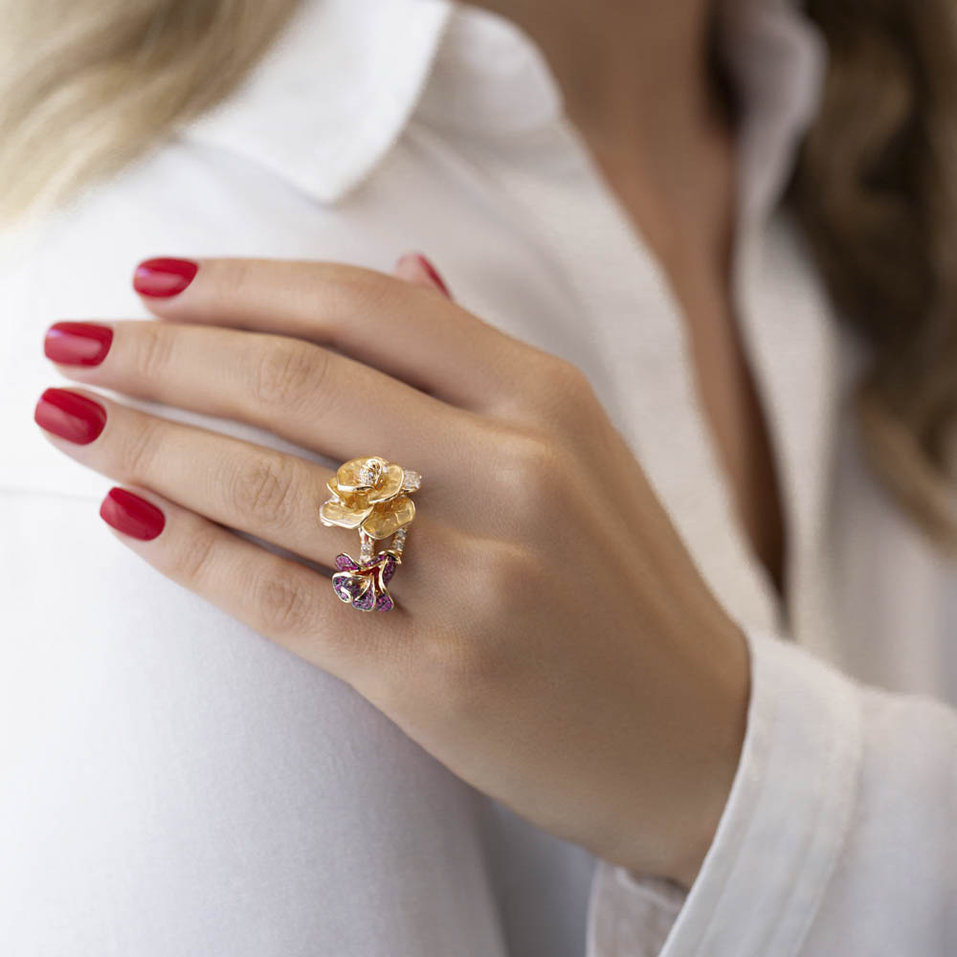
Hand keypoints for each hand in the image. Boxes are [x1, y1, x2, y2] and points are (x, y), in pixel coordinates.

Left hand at [35, 253, 749, 887]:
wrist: (697, 735)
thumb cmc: (622, 585)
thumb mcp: (579, 447)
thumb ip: (480, 356)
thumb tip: (401, 261)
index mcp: (548, 399)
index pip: (366, 305)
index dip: (244, 284)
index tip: (154, 281)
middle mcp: (516, 472)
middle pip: (300, 381)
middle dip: (164, 354)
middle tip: (74, 343)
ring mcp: (480, 577)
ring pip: (274, 485)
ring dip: (151, 445)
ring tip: (71, 422)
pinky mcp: (440, 677)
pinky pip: (282, 597)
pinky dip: (190, 553)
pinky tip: (127, 519)